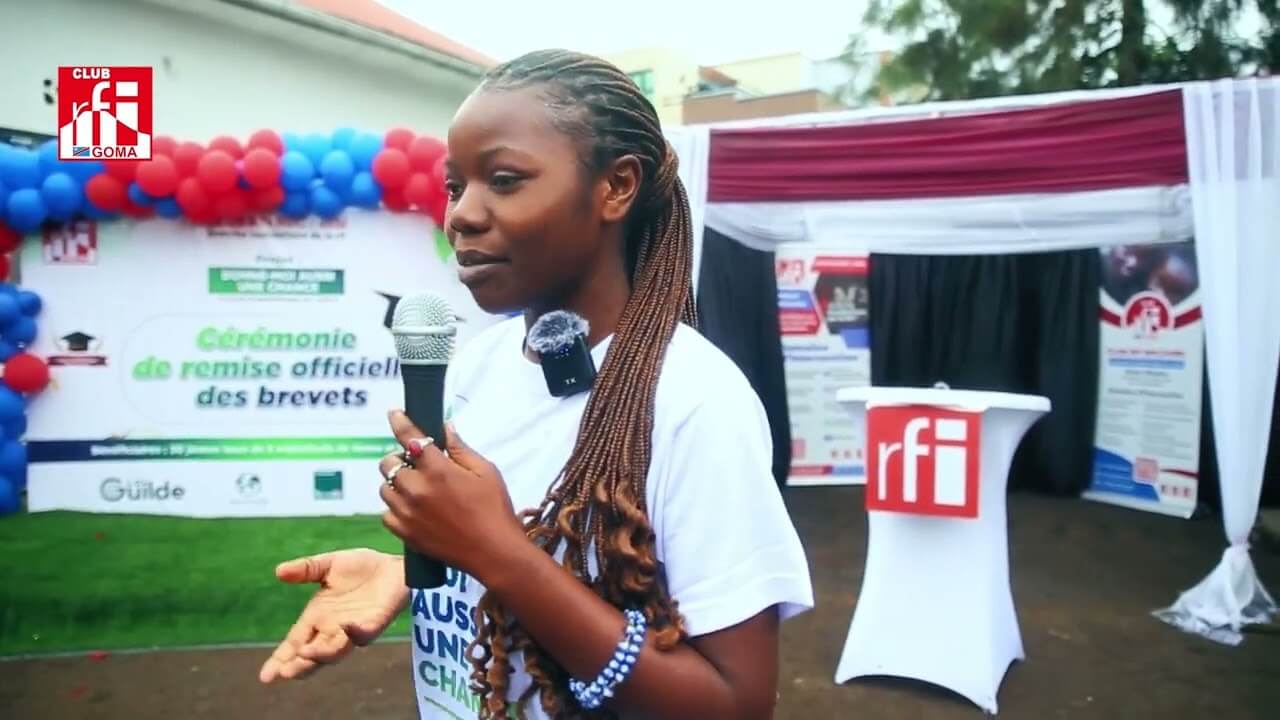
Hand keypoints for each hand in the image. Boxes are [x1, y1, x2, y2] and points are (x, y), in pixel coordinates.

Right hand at [258, 549, 408, 682]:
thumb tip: (278, 571)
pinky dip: (354, 633)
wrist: (394, 564)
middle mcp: (333, 628)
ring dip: (321, 654)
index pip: (295, 643)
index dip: (281, 659)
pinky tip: (345, 628)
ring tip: (305, 654)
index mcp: (318, 617)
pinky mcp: (375, 623)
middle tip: (284, 672)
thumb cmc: (361, 567)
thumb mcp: (328, 564)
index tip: (266, 676)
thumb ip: (305, 569)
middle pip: (312, 654)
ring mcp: (354, 629)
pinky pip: (363, 634)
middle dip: (299, 664)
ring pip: (335, 651)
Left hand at [379, 410, 524, 582]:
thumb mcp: (486, 472)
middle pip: (389, 463)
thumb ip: (461, 449)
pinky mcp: (405, 533)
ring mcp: (407, 513)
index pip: (410, 438)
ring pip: (386, 489)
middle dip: (400, 459)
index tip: (394, 413)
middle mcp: (416, 489)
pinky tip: (414, 510)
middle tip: (417, 465)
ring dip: (398, 484)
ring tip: (417, 490)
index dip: (400, 422)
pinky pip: (386, 514)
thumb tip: (445, 429)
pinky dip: (396, 508)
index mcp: (438, 470)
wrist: (493, 552)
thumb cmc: (495, 509)